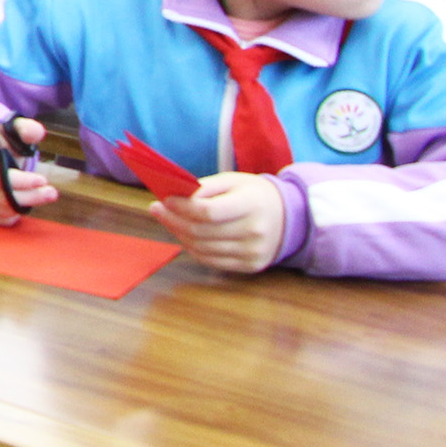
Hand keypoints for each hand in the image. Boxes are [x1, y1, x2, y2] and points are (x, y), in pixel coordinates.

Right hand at [0, 117, 54, 224]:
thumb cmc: (3, 146)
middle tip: (50, 193)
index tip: (43, 180)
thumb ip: (28, 129)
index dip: (23, 182)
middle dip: (31, 196)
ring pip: (1, 210)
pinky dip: (12, 215)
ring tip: (38, 196)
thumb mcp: (15, 132)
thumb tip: (36, 132)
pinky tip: (21, 204)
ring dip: (24, 206)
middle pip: (2, 196)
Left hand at [153, 172, 287, 273]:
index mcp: (252, 205)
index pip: (208, 212)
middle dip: (172, 220)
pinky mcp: (251, 266)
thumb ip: (205, 187)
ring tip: (168, 220)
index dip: (181, 207)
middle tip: (156, 209)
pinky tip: (183, 235)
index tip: (164, 199)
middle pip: (201, 231)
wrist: (289, 216)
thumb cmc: (253, 194)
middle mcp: (255, 231)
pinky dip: (192, 248)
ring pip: (202, 248)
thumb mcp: (232, 181)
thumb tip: (175, 196)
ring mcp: (254, 252)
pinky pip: (211, 261)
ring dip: (178, 234)